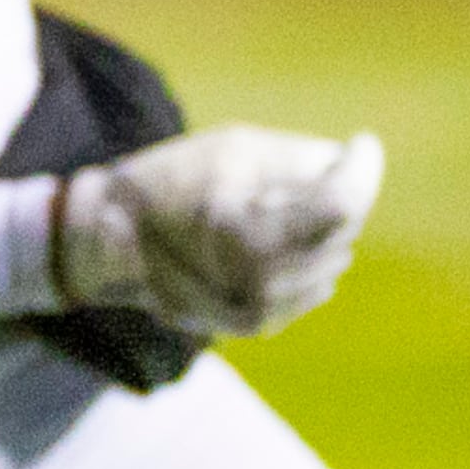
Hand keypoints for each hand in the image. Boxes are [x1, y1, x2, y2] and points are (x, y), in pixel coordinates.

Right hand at [53, 125, 386, 336]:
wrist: (106, 245)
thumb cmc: (168, 184)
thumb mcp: (232, 150)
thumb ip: (301, 159)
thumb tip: (354, 170)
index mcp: (246, 230)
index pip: (343, 203)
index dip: (362, 170)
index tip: (362, 144)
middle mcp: (260, 281)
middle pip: (342, 227)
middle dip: (332, 194)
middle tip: (296, 173)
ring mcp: (262, 309)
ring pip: (335, 256)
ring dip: (319, 227)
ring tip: (270, 208)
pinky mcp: (260, 324)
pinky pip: (316, 283)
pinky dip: (305, 256)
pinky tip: (267, 241)